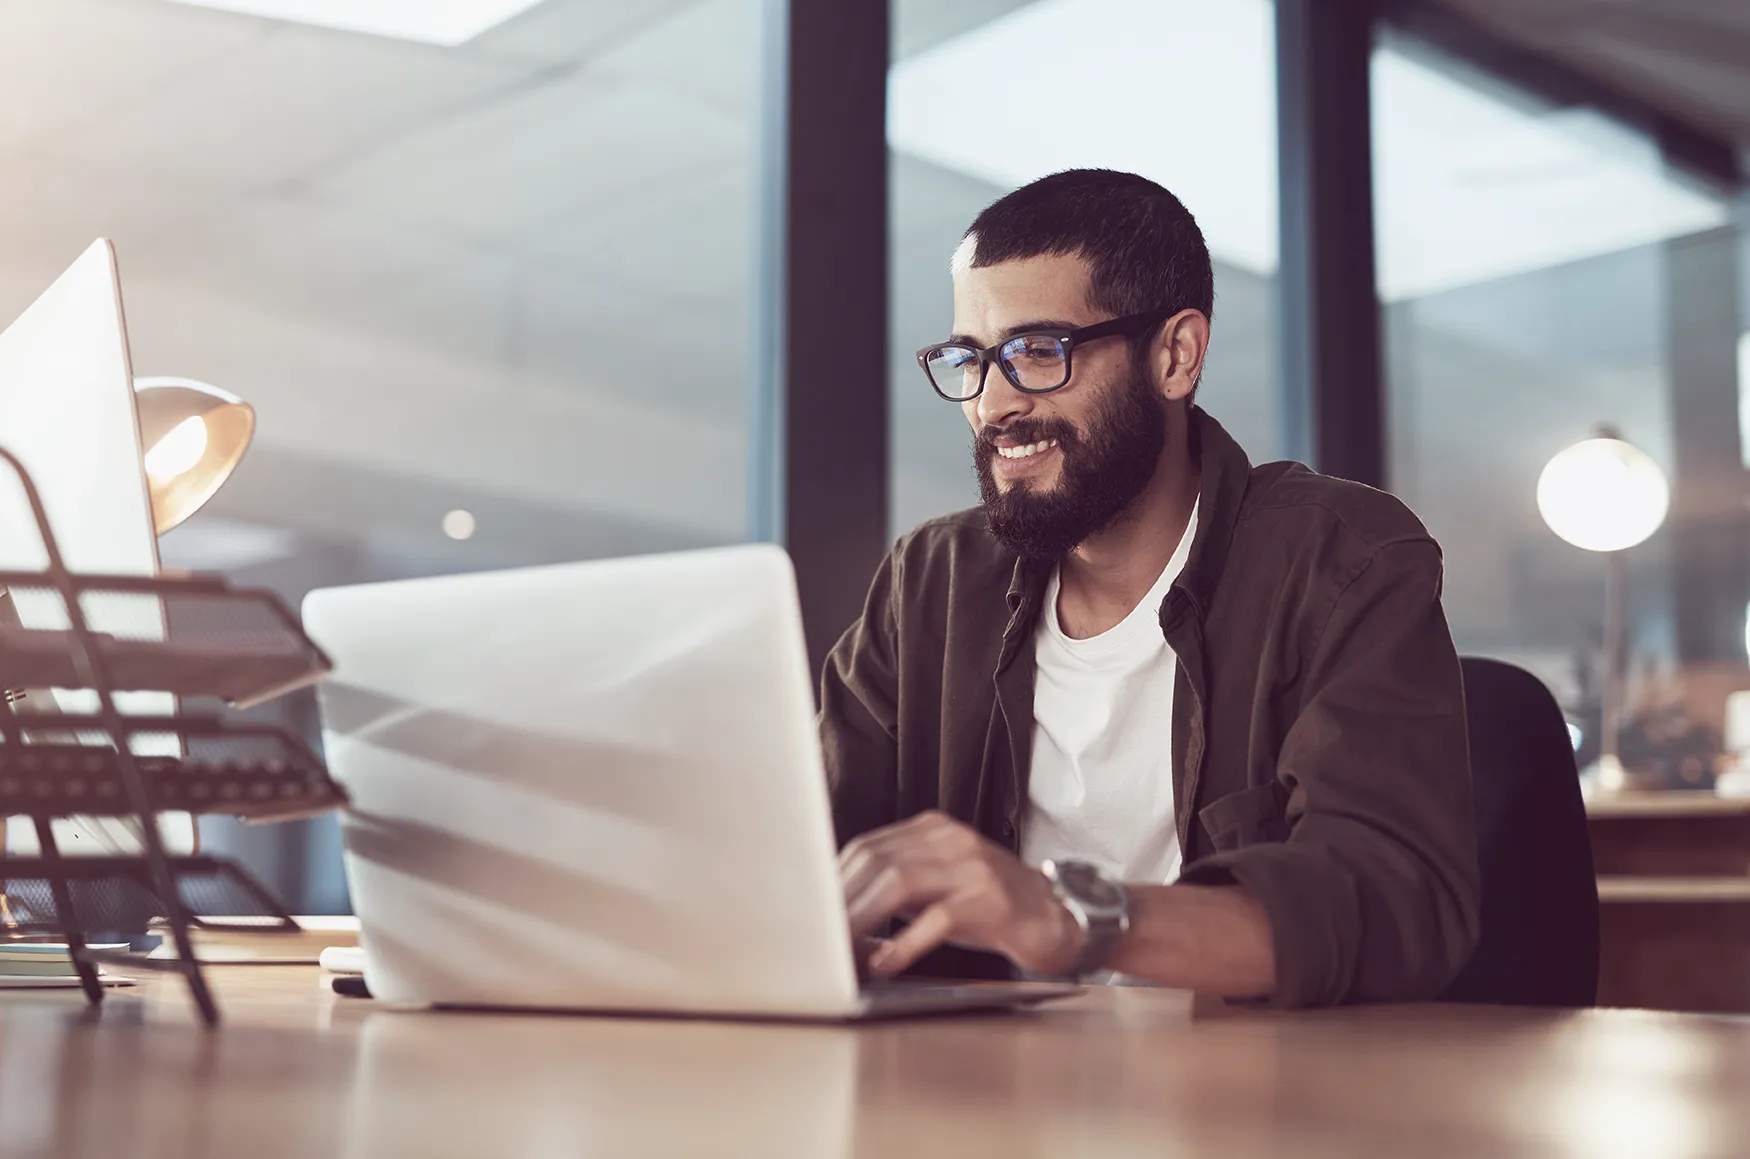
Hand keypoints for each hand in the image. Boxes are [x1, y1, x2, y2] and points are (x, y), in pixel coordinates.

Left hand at [839, 811, 1081, 977]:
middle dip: (840, 904)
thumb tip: (836, 912)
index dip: (833, 883)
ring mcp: (972, 868)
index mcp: (932, 830)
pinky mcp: (991, 901)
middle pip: (876, 861)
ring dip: (862, 921)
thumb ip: (895, 887)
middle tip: (817, 941)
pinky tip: (884, 964)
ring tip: (841, 953)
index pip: (866, 848)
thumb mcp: (939, 885)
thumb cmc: (989, 907)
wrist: (1057, 918)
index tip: (809, 915)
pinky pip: (937, 918)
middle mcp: (951, 840)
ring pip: (899, 882)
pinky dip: (904, 943)